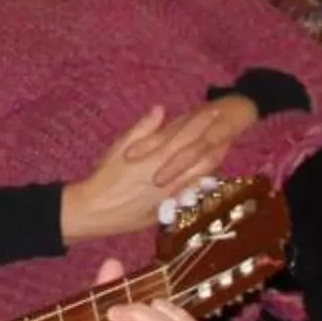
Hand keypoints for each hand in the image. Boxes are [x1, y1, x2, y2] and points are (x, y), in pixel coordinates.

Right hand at [60, 100, 256, 240]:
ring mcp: (170, 194)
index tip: (213, 111)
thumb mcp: (118, 148)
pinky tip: (210, 174)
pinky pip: (192, 192)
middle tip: (227, 129)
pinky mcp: (168, 208)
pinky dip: (204, 180)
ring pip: (200, 175)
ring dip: (214, 160)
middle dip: (215, 141)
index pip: (184, 136)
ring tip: (224, 148)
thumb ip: (142, 129)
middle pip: (199, 156)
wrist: (94, 210)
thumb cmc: (103, 177)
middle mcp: (167, 176)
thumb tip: (160, 110)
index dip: (200, 123)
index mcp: (154, 158)